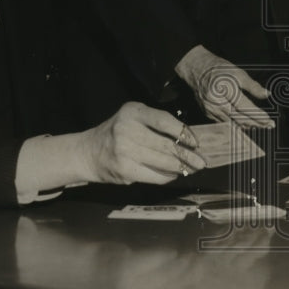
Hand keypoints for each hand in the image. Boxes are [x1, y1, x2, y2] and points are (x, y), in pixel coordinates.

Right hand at [83, 102, 206, 184]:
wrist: (87, 152)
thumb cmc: (117, 133)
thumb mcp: (133, 118)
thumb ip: (155, 124)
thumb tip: (188, 140)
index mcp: (133, 111)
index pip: (164, 121)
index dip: (184, 133)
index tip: (196, 143)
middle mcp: (127, 129)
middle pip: (166, 144)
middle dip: (187, 155)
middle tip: (201, 162)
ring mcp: (125, 150)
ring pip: (163, 162)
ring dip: (181, 167)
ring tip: (191, 169)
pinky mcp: (124, 169)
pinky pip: (154, 175)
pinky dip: (167, 176)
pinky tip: (173, 174)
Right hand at [176, 45, 273, 128]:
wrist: (196, 69)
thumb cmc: (218, 68)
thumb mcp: (238, 72)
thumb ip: (253, 86)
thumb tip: (267, 94)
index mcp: (224, 89)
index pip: (245, 107)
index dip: (258, 116)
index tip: (269, 121)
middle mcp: (216, 102)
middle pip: (239, 118)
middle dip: (256, 123)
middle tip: (268, 126)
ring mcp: (210, 109)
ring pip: (232, 123)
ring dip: (247, 126)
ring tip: (260, 126)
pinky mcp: (207, 113)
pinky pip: (224, 123)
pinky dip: (236, 125)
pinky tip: (245, 125)